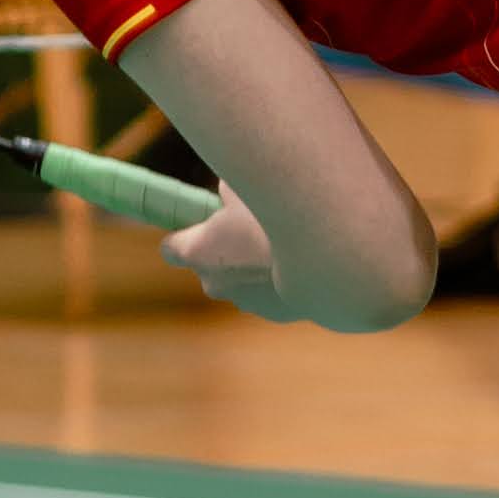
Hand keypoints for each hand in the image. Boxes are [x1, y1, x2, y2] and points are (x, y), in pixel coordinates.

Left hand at [162, 181, 296, 316]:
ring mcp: (244, 301)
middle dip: (225, 247)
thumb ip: (227, 190)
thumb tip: (228, 193)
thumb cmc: (278, 212)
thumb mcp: (243, 184)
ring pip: (241, 279)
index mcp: (198, 251)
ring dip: (253, 264)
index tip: (203, 220)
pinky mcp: (274, 313)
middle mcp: (214, 282)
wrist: (328, 254)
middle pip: (209, 265)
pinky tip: (300, 260)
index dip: (185, 232)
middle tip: (251, 225)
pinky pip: (270, 291)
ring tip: (282, 241)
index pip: (171, 248)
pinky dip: (279, 278)